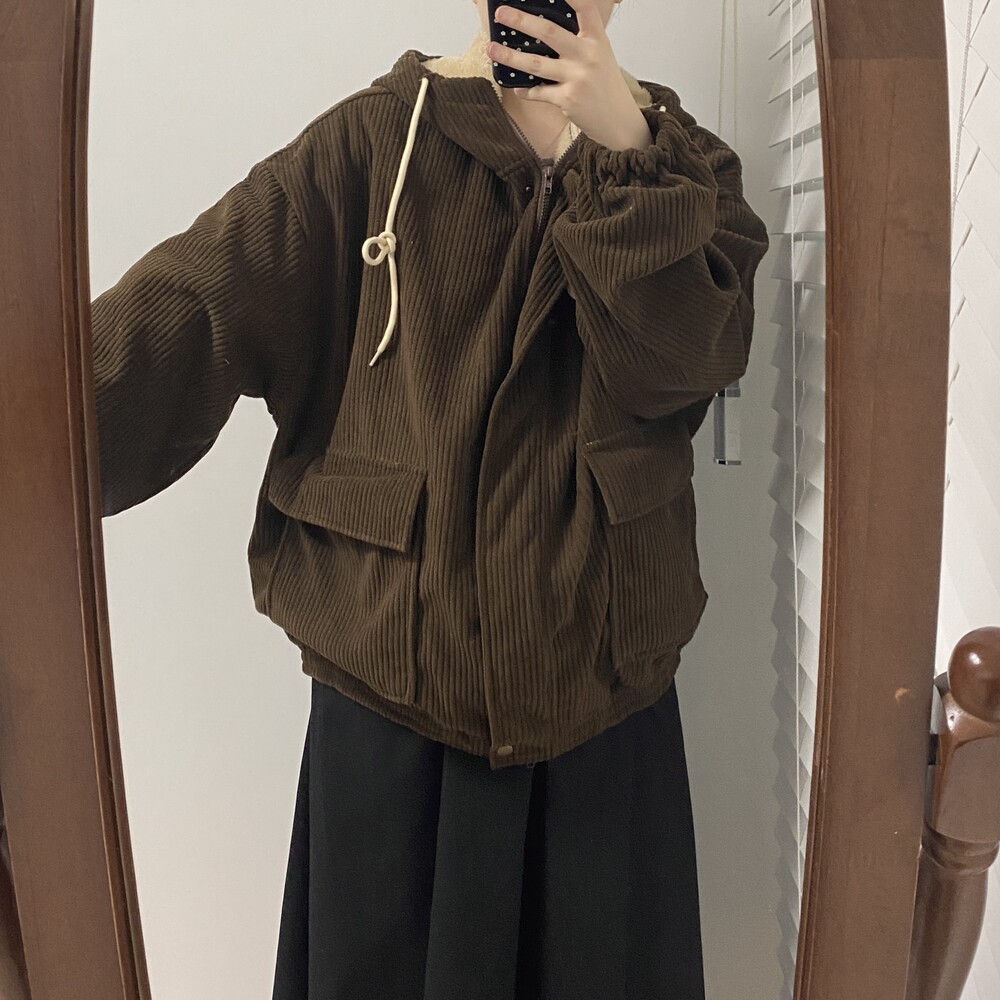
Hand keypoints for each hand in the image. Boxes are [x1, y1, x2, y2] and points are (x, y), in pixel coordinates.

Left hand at [487, 0, 653, 150]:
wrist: (618, 121)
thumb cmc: (605, 85)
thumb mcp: (600, 55)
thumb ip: (580, 40)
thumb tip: (547, 28)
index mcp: (597, 39)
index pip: (584, 8)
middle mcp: (587, 55)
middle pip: (550, 32)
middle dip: (522, 21)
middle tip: (501, 13)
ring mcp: (577, 78)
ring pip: (536, 64)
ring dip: (510, 56)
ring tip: (491, 48)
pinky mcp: (568, 100)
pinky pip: (539, 92)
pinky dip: (526, 91)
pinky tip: (517, 88)